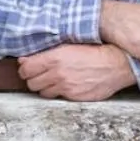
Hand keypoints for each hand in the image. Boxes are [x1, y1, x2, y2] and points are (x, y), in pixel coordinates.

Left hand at [17, 43, 136, 100]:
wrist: (115, 63)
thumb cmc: (94, 49)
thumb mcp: (69, 43)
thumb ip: (48, 50)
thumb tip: (28, 57)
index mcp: (55, 57)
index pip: (26, 68)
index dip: (24, 68)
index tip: (26, 66)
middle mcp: (58, 74)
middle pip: (31, 83)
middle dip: (32, 78)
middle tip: (37, 73)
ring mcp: (66, 88)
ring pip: (42, 93)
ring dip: (43, 87)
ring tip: (50, 80)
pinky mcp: (75, 97)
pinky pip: (58, 97)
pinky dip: (57, 92)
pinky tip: (63, 85)